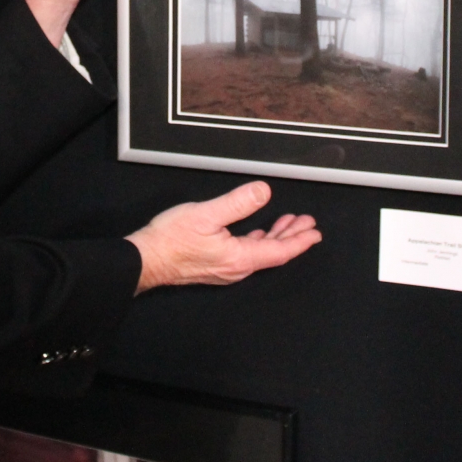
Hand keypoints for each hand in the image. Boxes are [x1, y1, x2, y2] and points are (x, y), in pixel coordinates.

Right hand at [127, 181, 320, 293]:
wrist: (146, 259)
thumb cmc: (171, 240)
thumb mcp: (206, 214)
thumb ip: (237, 203)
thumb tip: (263, 192)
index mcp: (239, 257)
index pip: (279, 251)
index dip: (300, 241)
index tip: (315, 232)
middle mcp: (236, 268)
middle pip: (273, 254)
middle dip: (292, 237)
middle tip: (307, 223)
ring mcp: (225, 269)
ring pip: (260, 254)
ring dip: (275, 238)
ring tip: (286, 224)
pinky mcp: (215, 266)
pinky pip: (246, 254)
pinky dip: (258, 242)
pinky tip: (256, 234)